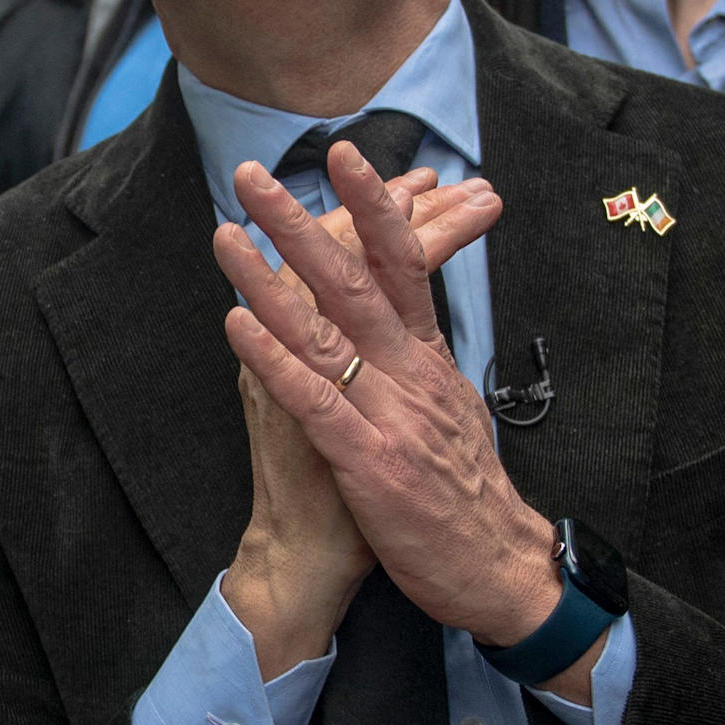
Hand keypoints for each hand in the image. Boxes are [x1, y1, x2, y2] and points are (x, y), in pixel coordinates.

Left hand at [217, 143, 585, 688]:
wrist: (498, 569)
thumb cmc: (465, 491)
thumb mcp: (451, 406)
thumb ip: (418, 356)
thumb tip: (395, 310)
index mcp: (430, 358)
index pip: (404, 264)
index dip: (376, 206)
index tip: (347, 155)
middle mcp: (411, 374)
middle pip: (354, 281)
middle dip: (302, 222)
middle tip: (254, 176)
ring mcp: (390, 416)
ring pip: (324, 331)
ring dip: (268, 279)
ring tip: (226, 235)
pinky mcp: (369, 462)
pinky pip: (315, 400)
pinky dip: (275, 358)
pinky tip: (239, 325)